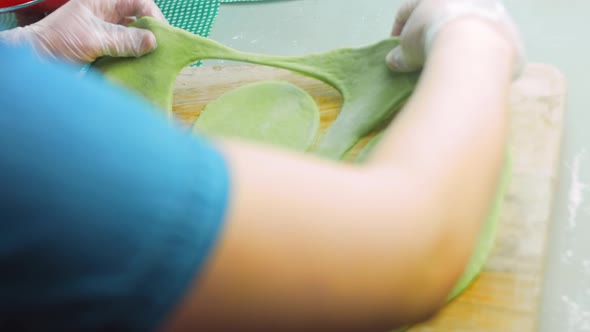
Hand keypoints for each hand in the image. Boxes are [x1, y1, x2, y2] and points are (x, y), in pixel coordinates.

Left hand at [1, 0, 166, 63]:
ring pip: (135, 38)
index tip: (162, 34)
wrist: (36, 62)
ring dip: (145, 49)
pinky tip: (141, 68)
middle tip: (163, 50)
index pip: (138, 2)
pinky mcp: (105, 52)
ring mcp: (106, 34)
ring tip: (155, 61)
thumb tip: (153, 41)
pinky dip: (135, 60)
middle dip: (152, 33)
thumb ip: (124, 40)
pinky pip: (127, 53)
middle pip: (139, 20)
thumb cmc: (57, 41)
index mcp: (103, 3)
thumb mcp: (94, 37)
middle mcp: (107, 16)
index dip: (153, 15)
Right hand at [386, 0, 524, 77]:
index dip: (398, 30)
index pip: (409, 9)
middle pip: (444, 17)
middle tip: (422, 58)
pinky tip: (469, 75)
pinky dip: (478, 59)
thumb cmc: (432, 37)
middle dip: (432, 36)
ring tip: (448, 68)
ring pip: (471, 29)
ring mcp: (492, 12)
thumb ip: (400, 54)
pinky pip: (490, 47)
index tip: (396, 49)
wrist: (474, 46)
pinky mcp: (510, 33)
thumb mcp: (407, 48)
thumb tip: (395, 61)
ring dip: (458, 46)